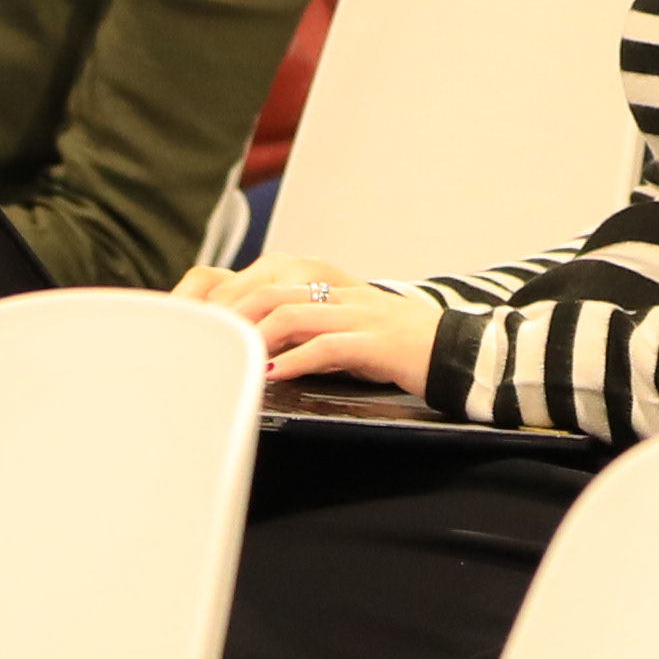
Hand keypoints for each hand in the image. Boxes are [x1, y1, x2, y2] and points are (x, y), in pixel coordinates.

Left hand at [200, 253, 438, 392]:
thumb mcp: (347, 329)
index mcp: (329, 287)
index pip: (266, 281)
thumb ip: (308, 330)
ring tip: (231, 360)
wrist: (457, 349)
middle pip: (269, 292)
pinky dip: (295, 361)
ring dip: (255, 339)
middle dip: (231, 317)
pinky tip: (274, 376)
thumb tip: (262, 348)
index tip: (200, 325)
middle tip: (203, 343)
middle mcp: (340, 293)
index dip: (229, 299)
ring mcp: (358, 315)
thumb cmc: (399, 345)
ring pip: (292, 314)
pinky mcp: (377, 342)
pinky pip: (328, 347)